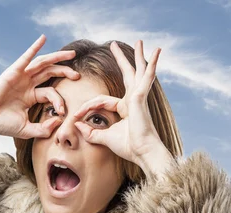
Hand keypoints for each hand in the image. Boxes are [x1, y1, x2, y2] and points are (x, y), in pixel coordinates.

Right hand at [0, 34, 79, 138]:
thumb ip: (43, 129)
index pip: (51, 93)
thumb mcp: (26, 130)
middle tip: (77, 75)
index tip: (61, 113)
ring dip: (57, 57)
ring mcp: (20, 77)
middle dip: (65, 71)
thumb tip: (59, 121)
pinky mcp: (13, 72)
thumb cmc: (1, 124)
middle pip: (50, 73)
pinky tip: (43, 39)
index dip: (59, 102)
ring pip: (42, 63)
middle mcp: (27, 84)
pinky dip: (35, 47)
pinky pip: (26, 57)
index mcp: (30, 96)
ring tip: (71, 54)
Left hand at [72, 40, 173, 175]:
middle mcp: (133, 99)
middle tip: (114, 45)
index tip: (75, 116)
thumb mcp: (104, 138)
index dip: (86, 107)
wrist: (143, 152)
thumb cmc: (128, 146)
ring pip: (138, 71)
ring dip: (138, 56)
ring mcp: (138, 97)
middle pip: (127, 74)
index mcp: (125, 107)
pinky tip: (155, 53)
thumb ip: (91, 132)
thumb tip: (77, 126)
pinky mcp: (140, 98)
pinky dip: (151, 66)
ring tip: (140, 41)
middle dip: (121, 60)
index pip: (101, 100)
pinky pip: (144, 78)